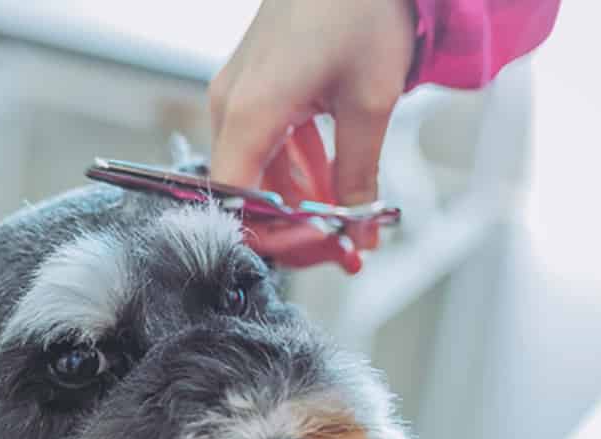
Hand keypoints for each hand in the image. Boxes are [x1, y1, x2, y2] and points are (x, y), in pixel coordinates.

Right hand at [208, 0, 417, 272]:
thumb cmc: (363, 9)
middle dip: (292, 226)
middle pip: (244, 192)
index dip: (271, 238)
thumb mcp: (371, 101)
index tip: (318, 252)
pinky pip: (265, 143)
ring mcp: (237, 94)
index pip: (231, 202)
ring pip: (256, 171)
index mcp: (248, 112)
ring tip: (348, 221)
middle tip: (342, 246)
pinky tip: (333, 182)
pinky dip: (296, 169)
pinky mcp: (252, 85)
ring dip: (298, 200)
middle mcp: (229, 106)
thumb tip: (358, 232)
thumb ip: (357, 174)